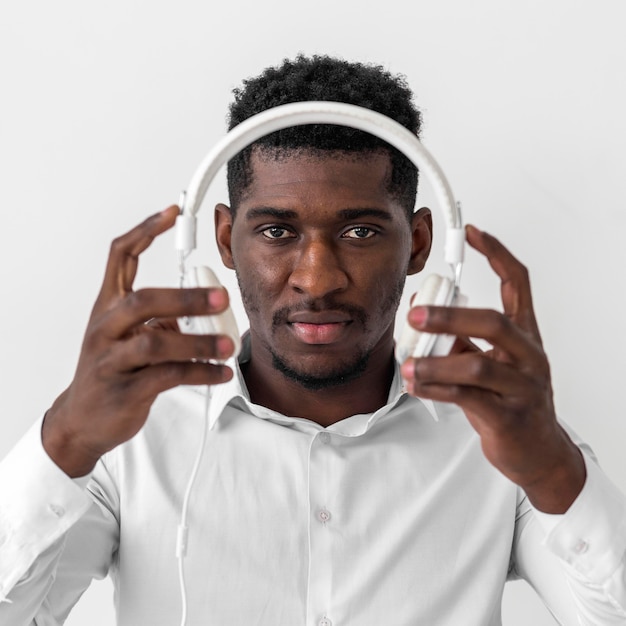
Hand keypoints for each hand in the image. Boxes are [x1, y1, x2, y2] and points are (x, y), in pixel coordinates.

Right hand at [42, 206, 234, 476]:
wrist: (82, 419)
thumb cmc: (112, 370)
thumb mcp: (128, 335)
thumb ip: (161, 317)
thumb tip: (202, 304)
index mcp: (107, 306)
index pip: (120, 256)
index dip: (145, 231)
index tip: (173, 213)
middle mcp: (106, 327)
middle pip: (143, 301)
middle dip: (187, 298)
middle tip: (223, 299)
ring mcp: (111, 360)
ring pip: (155, 343)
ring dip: (198, 343)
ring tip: (228, 347)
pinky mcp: (124, 390)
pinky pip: (167, 377)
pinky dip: (199, 373)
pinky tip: (220, 373)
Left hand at [400, 225, 585, 512]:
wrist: (538, 452)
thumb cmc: (509, 400)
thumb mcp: (487, 362)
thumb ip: (458, 338)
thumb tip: (418, 311)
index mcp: (525, 335)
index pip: (518, 283)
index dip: (496, 254)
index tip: (472, 233)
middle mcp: (529, 356)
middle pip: (494, 322)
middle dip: (450, 316)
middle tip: (415, 316)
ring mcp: (522, 387)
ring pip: (478, 365)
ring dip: (435, 362)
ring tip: (406, 364)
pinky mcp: (508, 416)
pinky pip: (468, 397)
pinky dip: (437, 389)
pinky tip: (416, 384)